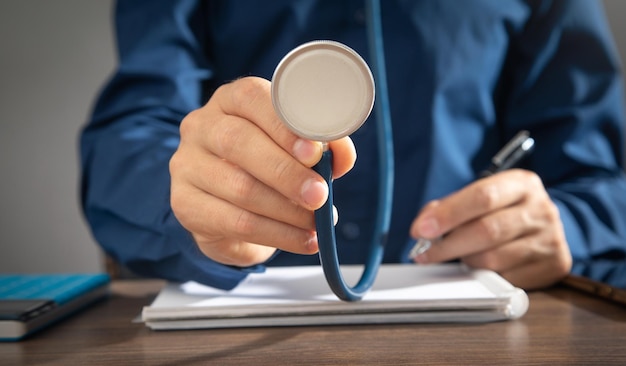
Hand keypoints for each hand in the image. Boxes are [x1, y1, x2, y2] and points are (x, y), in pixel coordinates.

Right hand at [169, 77, 355, 266]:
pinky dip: (278, 235)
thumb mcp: (297, 149)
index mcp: (231, 99)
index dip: (284, 125)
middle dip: (287, 173)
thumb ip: (323, 146)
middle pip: (239, 143)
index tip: (314, 152)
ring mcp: (187, 164)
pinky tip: (303, 240)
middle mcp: (202, 126)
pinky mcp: (185, 204)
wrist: (228, 209)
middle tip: (320, 195)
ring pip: (239, 187)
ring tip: (316, 223)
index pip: (251, 98)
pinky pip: (235, 222)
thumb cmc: (268, 167)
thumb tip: (342, 158)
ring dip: (286, 210)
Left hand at [410, 169, 571, 289]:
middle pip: (487, 230)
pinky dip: (486, 277)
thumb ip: (449, 207)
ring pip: (493, 259)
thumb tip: (423, 226)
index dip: (448, 214)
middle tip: (425, 253)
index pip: (482, 196)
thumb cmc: (503, 210)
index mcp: (521, 184)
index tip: (421, 230)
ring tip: (460, 256)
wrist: (544, 226)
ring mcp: (550, 239)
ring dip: (467, 261)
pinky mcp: (554, 265)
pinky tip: (482, 267)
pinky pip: (506, 279)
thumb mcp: (481, 197)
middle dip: (448, 245)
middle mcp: (541, 209)